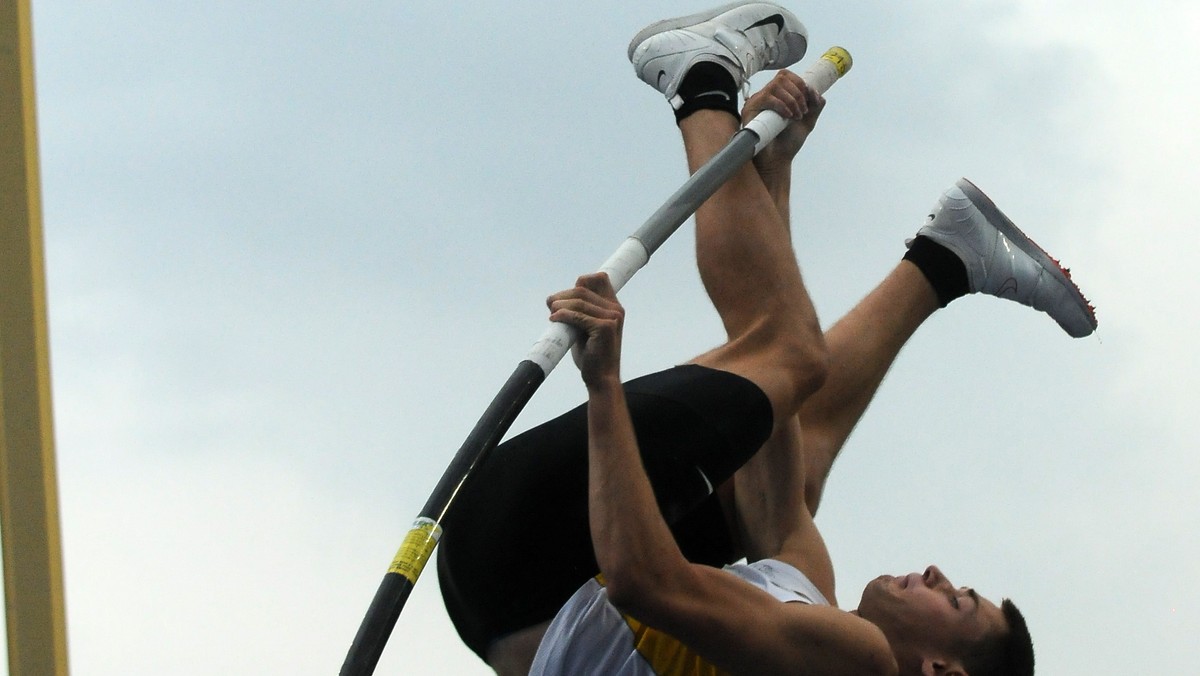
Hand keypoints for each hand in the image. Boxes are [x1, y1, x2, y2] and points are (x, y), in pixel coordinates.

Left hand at [547, 273, 624, 387]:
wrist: (601, 378)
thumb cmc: (591, 355)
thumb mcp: (585, 328)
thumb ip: (579, 312)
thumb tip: (555, 299)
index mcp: (614, 307)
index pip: (600, 279)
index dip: (582, 281)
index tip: (565, 296)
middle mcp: (616, 309)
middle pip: (583, 289)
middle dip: (563, 295)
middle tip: (550, 304)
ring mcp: (612, 318)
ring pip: (579, 302)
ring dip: (560, 305)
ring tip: (551, 312)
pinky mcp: (604, 327)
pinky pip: (577, 315)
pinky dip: (563, 315)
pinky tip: (554, 319)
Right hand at [742, 70, 824, 175]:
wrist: (777, 159)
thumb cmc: (788, 142)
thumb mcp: (808, 121)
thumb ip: (815, 105)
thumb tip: (814, 90)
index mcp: (779, 95)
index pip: (788, 76)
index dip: (800, 83)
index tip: (808, 101)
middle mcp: (767, 95)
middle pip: (783, 77)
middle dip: (799, 93)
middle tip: (803, 111)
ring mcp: (757, 101)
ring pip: (776, 85)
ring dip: (792, 100)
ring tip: (796, 116)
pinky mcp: (750, 108)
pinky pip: (767, 97)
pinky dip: (781, 105)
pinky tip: (787, 117)